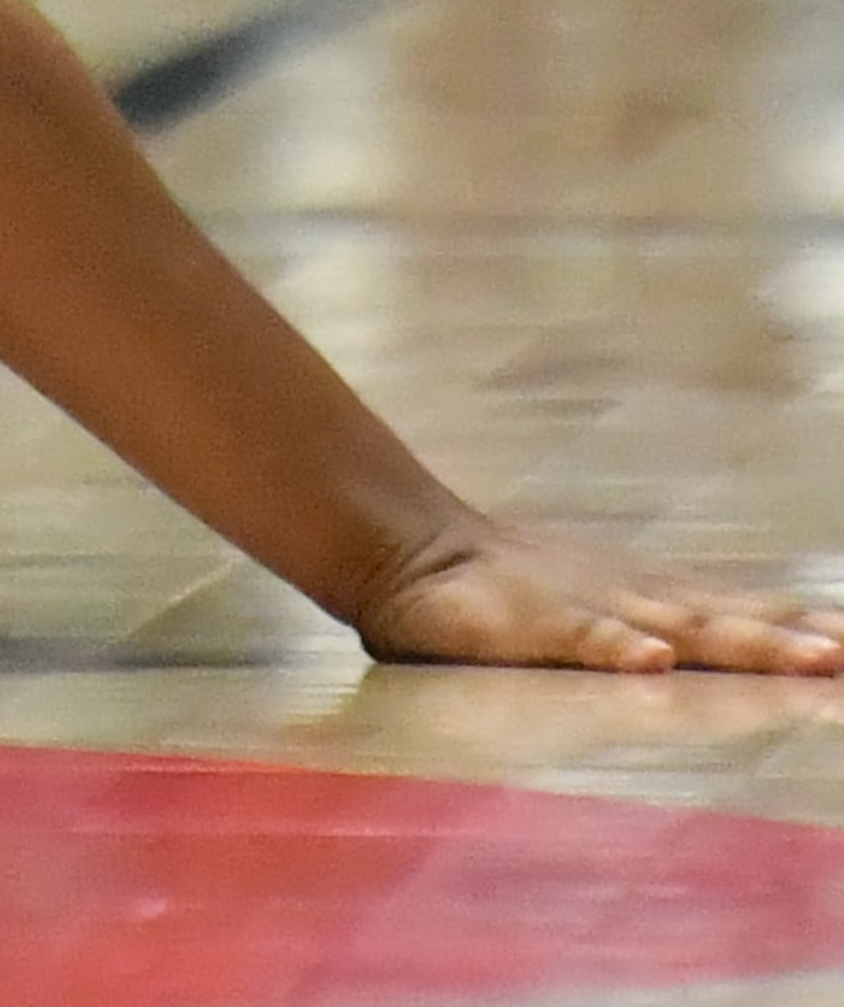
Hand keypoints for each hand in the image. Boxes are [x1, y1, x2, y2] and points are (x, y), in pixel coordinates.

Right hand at [352, 520, 843, 672]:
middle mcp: (631, 602)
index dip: (800, 634)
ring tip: (810, 658)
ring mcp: (585, 606)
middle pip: (730, 624)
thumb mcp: (579, 615)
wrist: (405, 545)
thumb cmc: (498, 595)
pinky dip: (618, 644)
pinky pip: (580, 635)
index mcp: (645, 607)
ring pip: (680, 626)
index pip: (741, 620)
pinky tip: (653, 657)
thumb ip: (632, 640)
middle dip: (797, 644)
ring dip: (749, 640)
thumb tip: (690, 663)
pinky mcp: (530, 620)